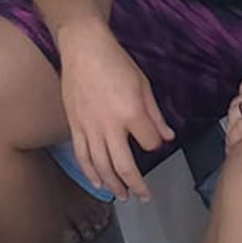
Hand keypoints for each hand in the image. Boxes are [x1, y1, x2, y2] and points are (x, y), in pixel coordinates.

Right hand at [57, 20, 174, 200]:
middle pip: (125, 166)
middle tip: (143, 196)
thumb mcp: (143, 84)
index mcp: (131, 112)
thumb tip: (167, 136)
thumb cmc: (115, 61)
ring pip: (102, 166)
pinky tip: (97, 182)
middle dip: (137, 184)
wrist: (83, 46)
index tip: (153, 141)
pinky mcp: (74, 124)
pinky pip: (82, 155)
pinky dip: (89, 172)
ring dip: (113, 185)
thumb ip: (155, 114)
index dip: (154, 145)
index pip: (149, 143)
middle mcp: (110, 124)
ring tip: (122, 195)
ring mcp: (90, 126)